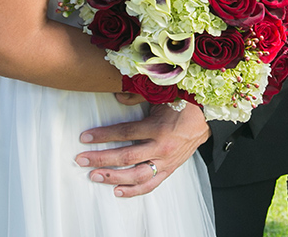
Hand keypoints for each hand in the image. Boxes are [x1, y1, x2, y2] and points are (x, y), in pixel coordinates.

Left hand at [75, 103, 209, 197]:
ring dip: (113, 177)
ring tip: (94, 175)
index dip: (103, 135)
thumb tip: (116, 96)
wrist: (205, 119)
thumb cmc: (182, 105)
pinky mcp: (169, 170)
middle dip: (101, 158)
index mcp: (157, 127)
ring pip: (136, 175)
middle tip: (82, 159)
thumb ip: (137, 97)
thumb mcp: (160, 96)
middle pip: (126, 156)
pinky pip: (150, 184)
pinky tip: (117, 191)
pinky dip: (133, 191)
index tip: (85, 137)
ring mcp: (165, 161)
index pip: (125, 132)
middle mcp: (161, 147)